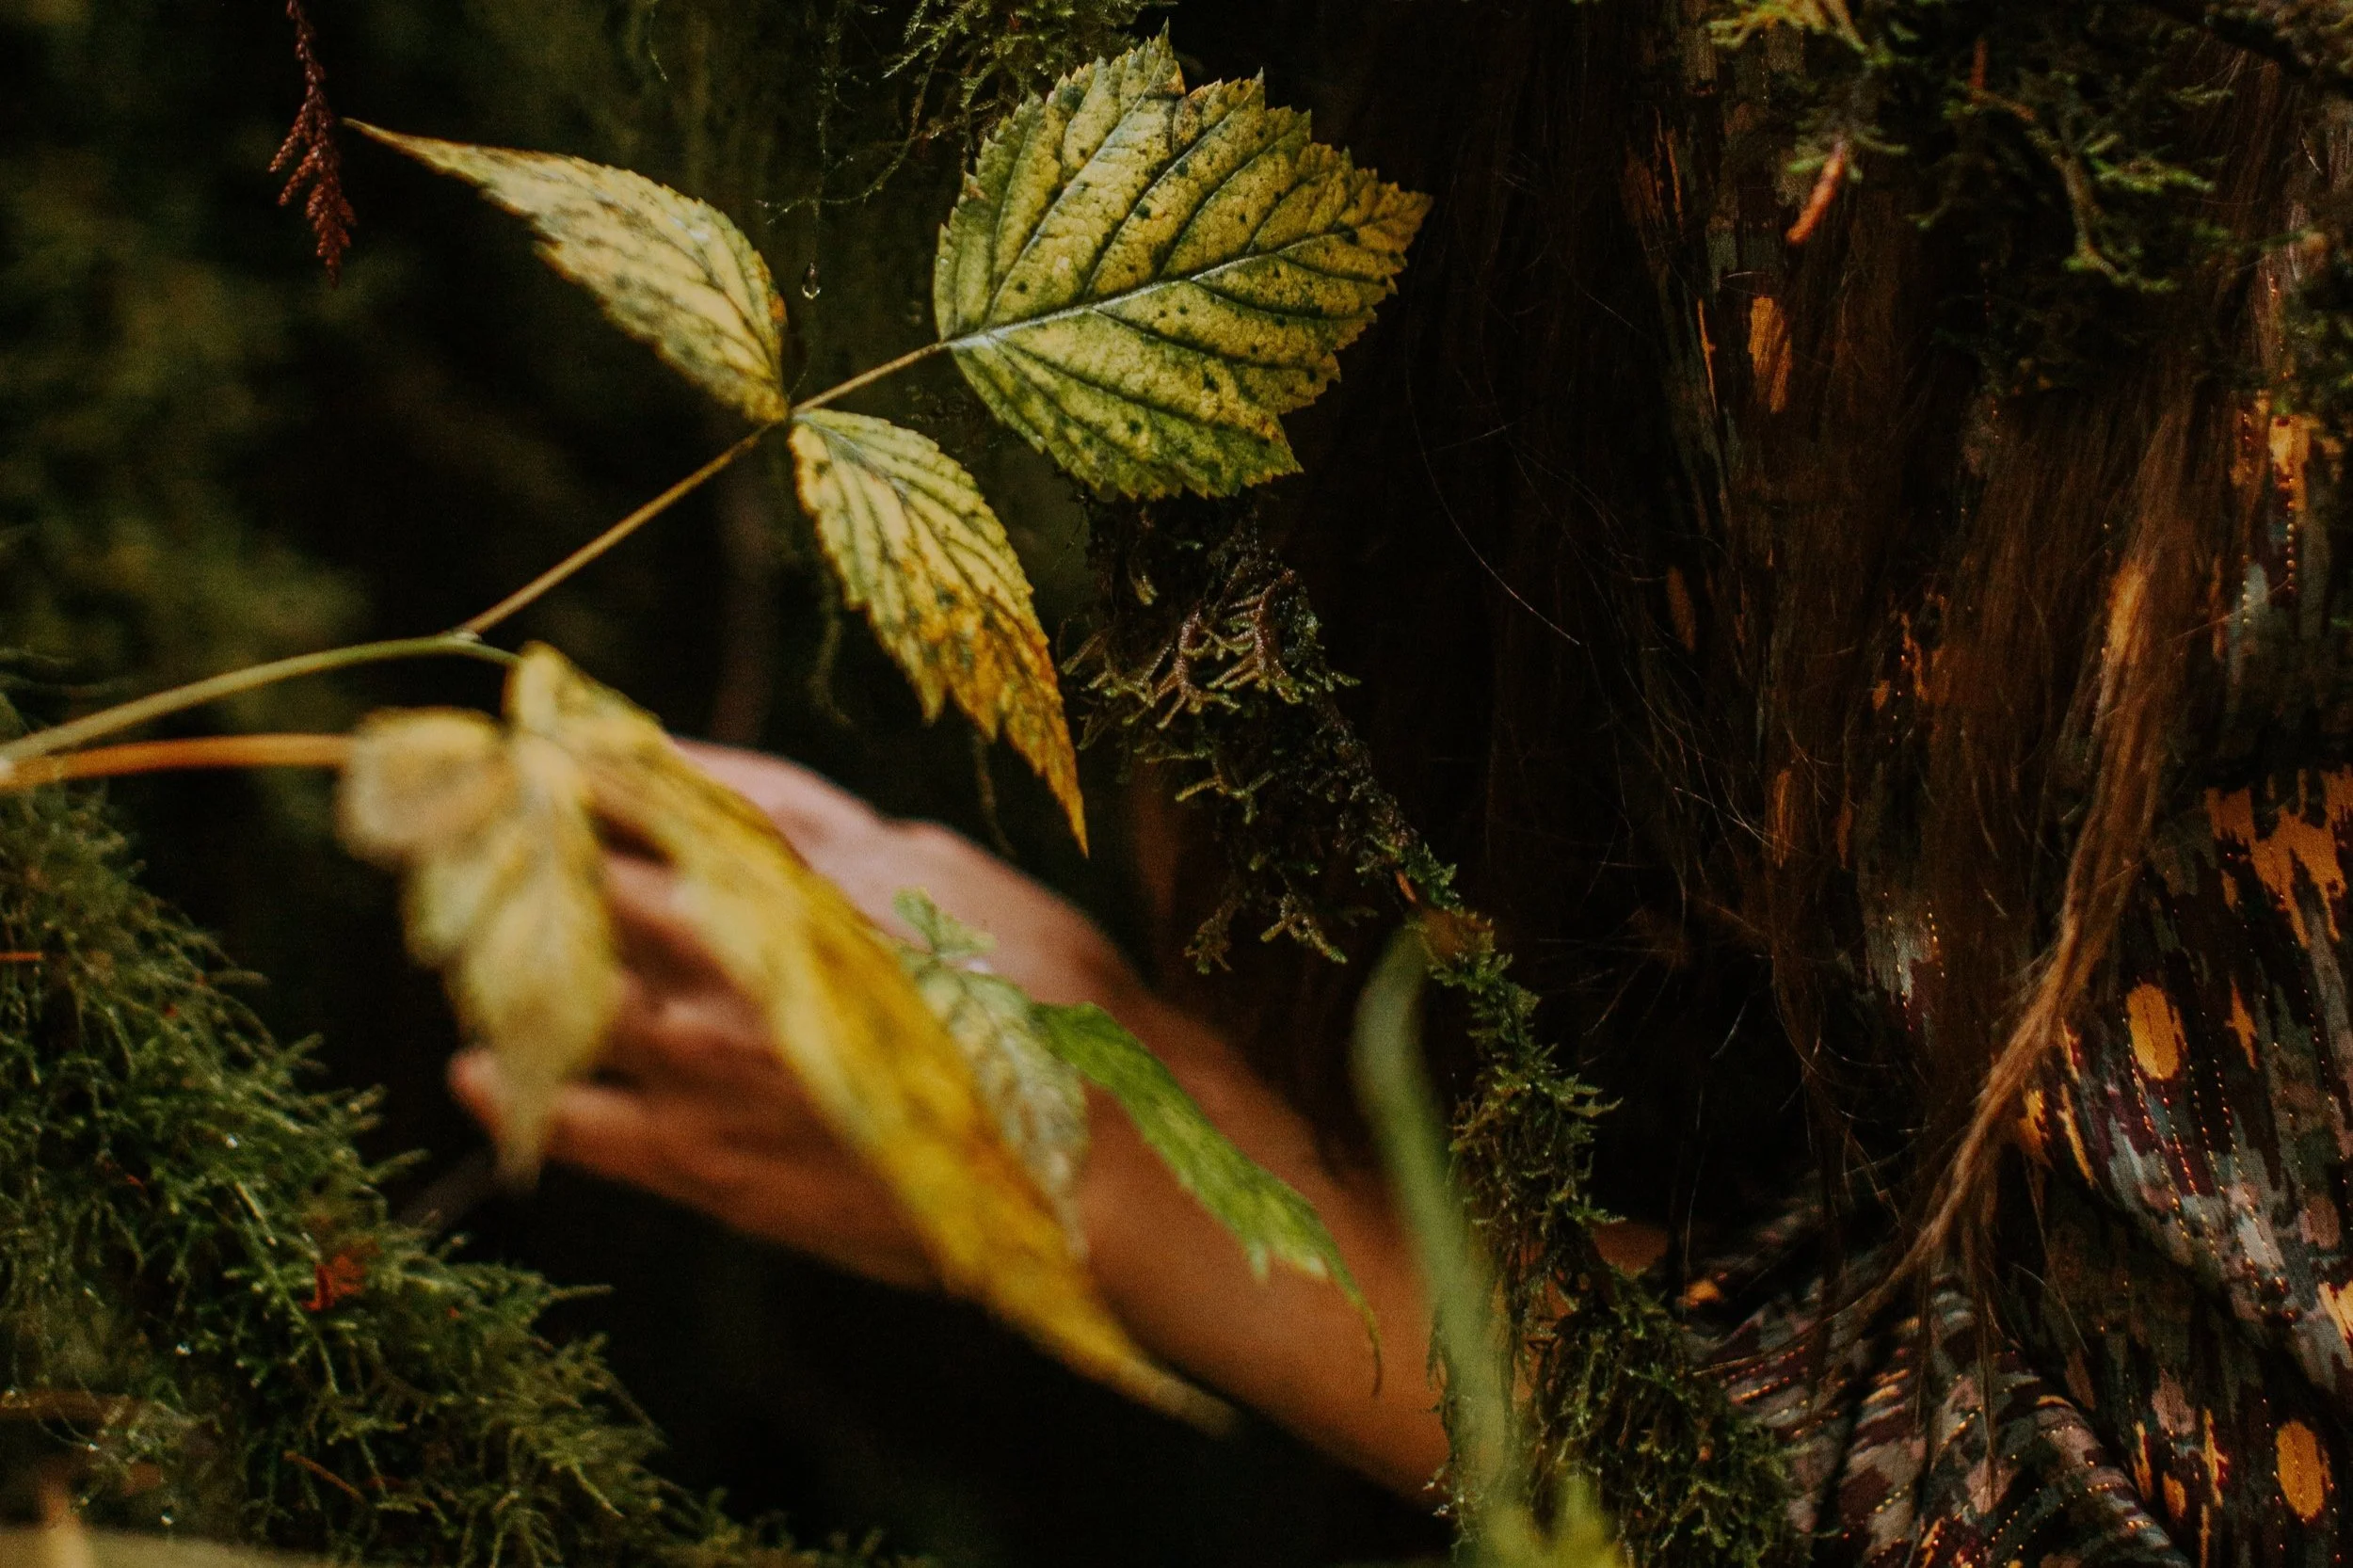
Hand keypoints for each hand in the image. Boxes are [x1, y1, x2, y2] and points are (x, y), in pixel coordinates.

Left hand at [450, 744, 1453, 1495]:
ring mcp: (715, 1058)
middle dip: (524, 841)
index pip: (677, 791)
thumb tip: (797, 833)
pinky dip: (518, 1095)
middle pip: (594, 875)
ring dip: (504, 957)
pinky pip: (584, 1123)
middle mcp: (742, 948)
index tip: (543, 735)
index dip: (602, 761)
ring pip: (566, 990)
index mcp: (814, 868)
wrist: (1100, 1164)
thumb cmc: (1060, 1012)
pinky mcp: (712, 1162)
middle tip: (455, 817)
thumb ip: (864, 848)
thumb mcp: (966, 882)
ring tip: (458, 936)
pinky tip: (471, 1073)